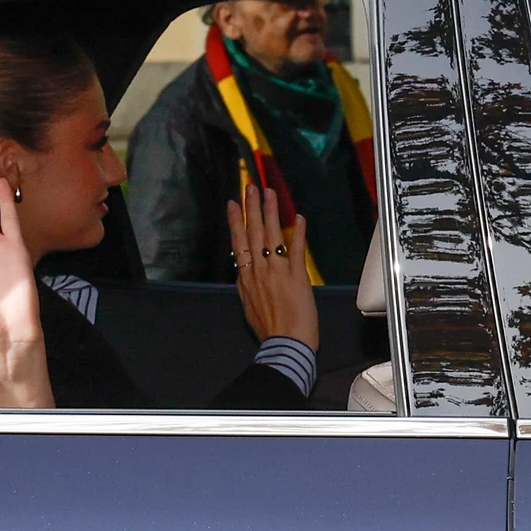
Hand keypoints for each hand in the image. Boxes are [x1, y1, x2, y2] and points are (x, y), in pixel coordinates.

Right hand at [227, 186, 318, 349]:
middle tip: (251, 186)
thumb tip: (244, 271)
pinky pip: (296, 249)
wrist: (285, 343)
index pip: (239, 242)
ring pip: (272, 235)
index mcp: (245, 277)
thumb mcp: (248, 305)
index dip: (235, 221)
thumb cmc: (268, 329)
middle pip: (253, 232)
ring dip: (271, 211)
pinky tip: (298, 217)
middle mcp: (259, 269)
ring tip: (269, 192)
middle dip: (252, 207)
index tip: (232, 204)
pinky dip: (298, 232)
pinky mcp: (296, 276)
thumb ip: (246, 285)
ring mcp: (277, 271)